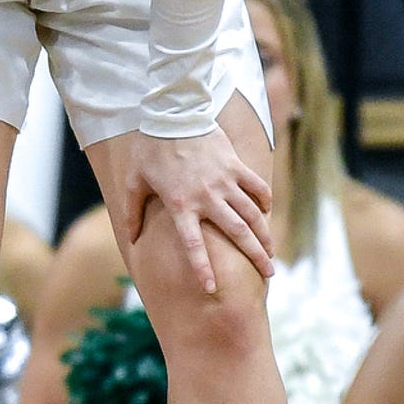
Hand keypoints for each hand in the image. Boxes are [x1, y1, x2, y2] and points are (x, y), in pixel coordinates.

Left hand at [118, 127, 276, 296]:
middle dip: (255, 256)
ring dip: (265, 234)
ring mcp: (224, 181)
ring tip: (272, 253)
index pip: (193, 245)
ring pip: (252, 214)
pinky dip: (264, 200)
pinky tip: (267, 213)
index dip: (202, 268)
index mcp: (180, 205)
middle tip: (270, 275)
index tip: (211, 289)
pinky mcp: (235, 165)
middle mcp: (206, 197)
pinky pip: (256, 186)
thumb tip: (131, 239)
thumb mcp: (134, 181)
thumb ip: (132, 212)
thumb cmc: (149, 149)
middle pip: (237, 233)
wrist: (172, 113)